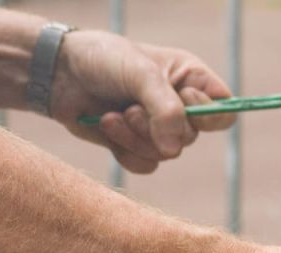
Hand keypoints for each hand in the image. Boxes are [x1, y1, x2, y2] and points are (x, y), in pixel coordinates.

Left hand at [50, 31, 233, 173]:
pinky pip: (146, 165)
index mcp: (191, 81)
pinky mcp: (136, 146)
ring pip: (167, 154)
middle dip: (156, 126)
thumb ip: (165, 110)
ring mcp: (158, 129)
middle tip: (130, 107)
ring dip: (136, 138)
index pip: (224, 112)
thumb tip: (174, 150)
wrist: (56, 73)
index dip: (208, 115)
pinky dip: (125, 151)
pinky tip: (106, 127)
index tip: (183, 103)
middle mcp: (179, 107)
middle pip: (191, 138)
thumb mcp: (140, 73)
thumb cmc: (102, 60)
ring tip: (112, 116)